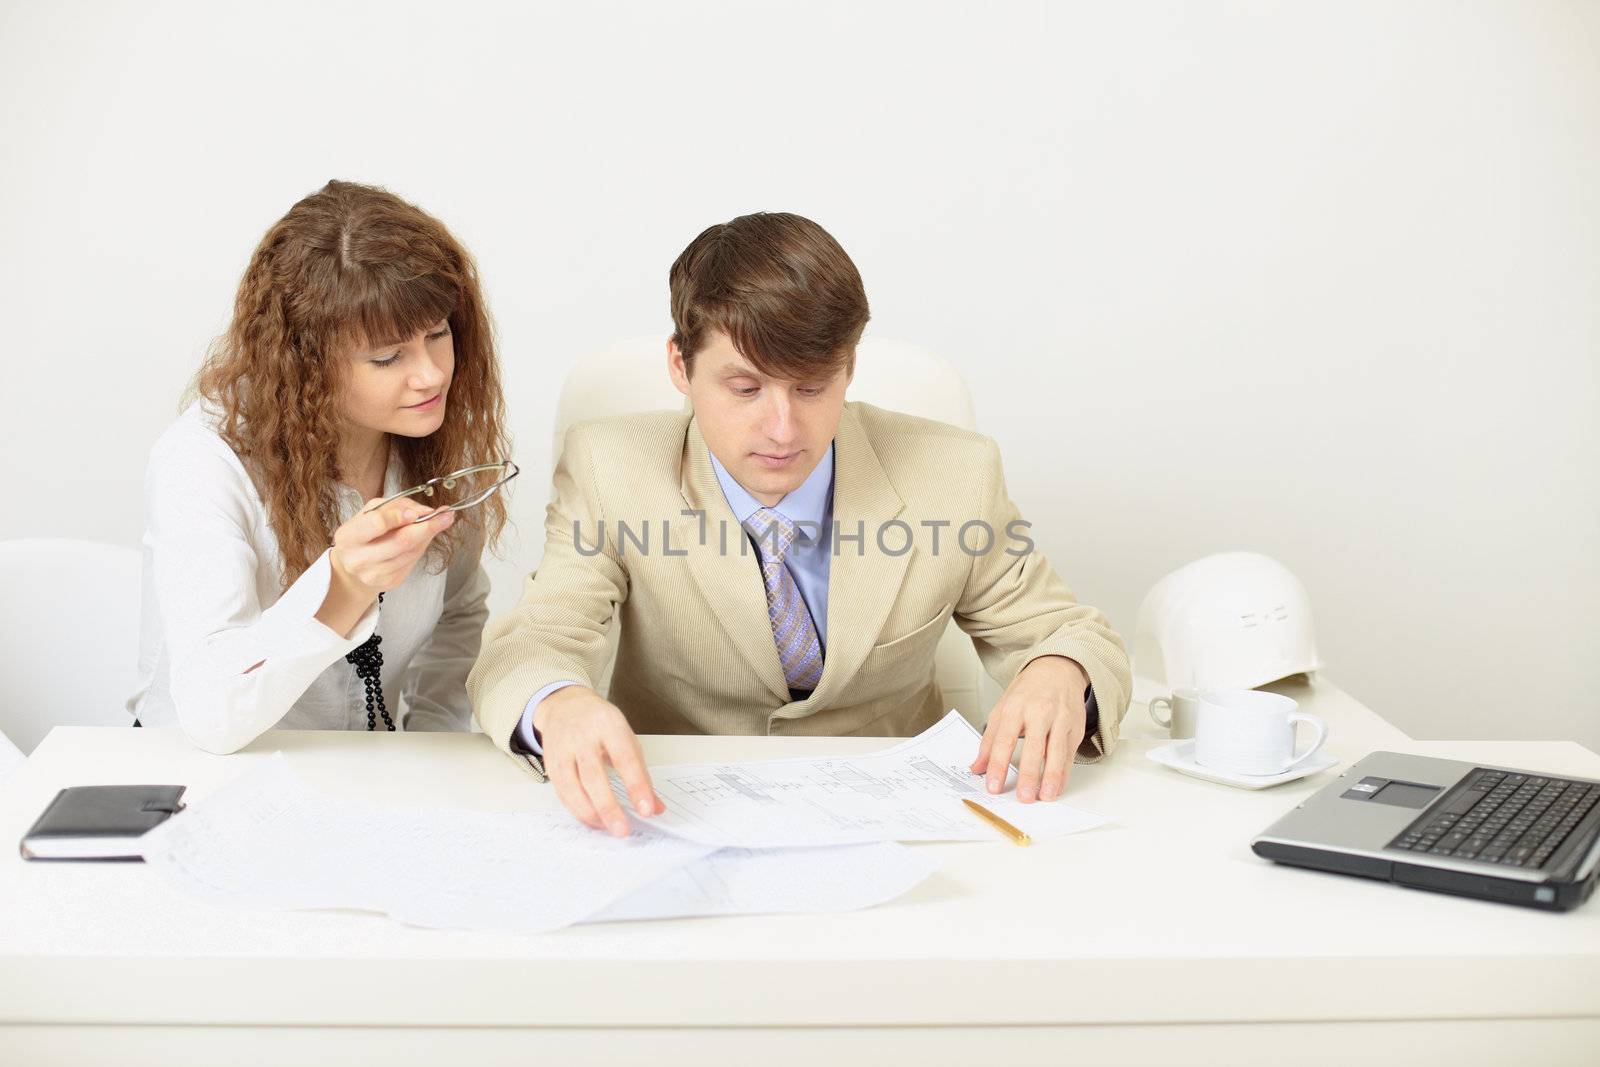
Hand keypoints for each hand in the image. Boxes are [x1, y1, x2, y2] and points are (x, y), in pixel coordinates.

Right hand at [315, 498, 453, 636]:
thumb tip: (425, 511)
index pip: (377, 524)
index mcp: (348, 537)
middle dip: (428, 526)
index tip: (419, 511)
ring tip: (437, 522)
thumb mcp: (370, 512)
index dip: (400, 516)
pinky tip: (422, 538)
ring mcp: (374, 574)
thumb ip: (395, 506)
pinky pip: (413, 561)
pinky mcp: (390, 582)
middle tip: (447, 515)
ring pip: (412, 552)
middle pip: (402, 541)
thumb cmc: (364, 532)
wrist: (354, 565)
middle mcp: (359, 559)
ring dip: (428, 535)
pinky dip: (421, 547)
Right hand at [534, 685, 662, 836]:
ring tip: (608, 828)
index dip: (636, 786)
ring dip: (591, 813)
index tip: (646, 810)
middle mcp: (583, 736)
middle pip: (594, 776)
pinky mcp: (550, 763)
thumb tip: (655, 807)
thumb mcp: (626, 738)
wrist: (566, 705)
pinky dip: (577, 810)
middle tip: (623, 830)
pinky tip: (592, 820)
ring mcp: (563, 749)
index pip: (625, 758)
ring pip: (573, 787)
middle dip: (609, 807)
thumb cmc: (601, 724)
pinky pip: (562, 791)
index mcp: (609, 725)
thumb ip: (641, 773)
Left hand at [969, 655, 1088, 803]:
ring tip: (1045, 796)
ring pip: (1057, 752)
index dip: (998, 765)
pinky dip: (1064, 773)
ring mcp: (1060, 720)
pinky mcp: (1075, 727)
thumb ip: (989, 740)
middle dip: (1029, 775)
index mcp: (1015, 708)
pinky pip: (1069, 754)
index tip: (993, 786)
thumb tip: (977, 768)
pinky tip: (1057, 786)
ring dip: (1052, 777)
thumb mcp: (1002, 709)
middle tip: (1023, 798)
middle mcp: (1039, 713)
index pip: (1004, 741)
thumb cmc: (1027, 692)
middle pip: (1033, 748)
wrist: (1057, 669)